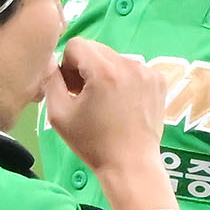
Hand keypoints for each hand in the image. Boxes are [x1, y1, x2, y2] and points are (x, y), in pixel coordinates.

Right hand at [44, 39, 174, 209]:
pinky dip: (124, 81)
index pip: (76, 45)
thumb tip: (51, 61)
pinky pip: (132, 69)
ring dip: (105, 74)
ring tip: (105, 103)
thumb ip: (50, 81)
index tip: (72, 89)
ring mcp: (147, 71)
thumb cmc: (92, 143)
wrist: (130, 164)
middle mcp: (128, 63)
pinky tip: (122, 104)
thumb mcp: (59, 114)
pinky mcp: (159, 80)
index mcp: (103, 70)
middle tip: (86, 96)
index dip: (68, 66)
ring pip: (114, 58)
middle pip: (96, 49)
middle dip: (86, 68)